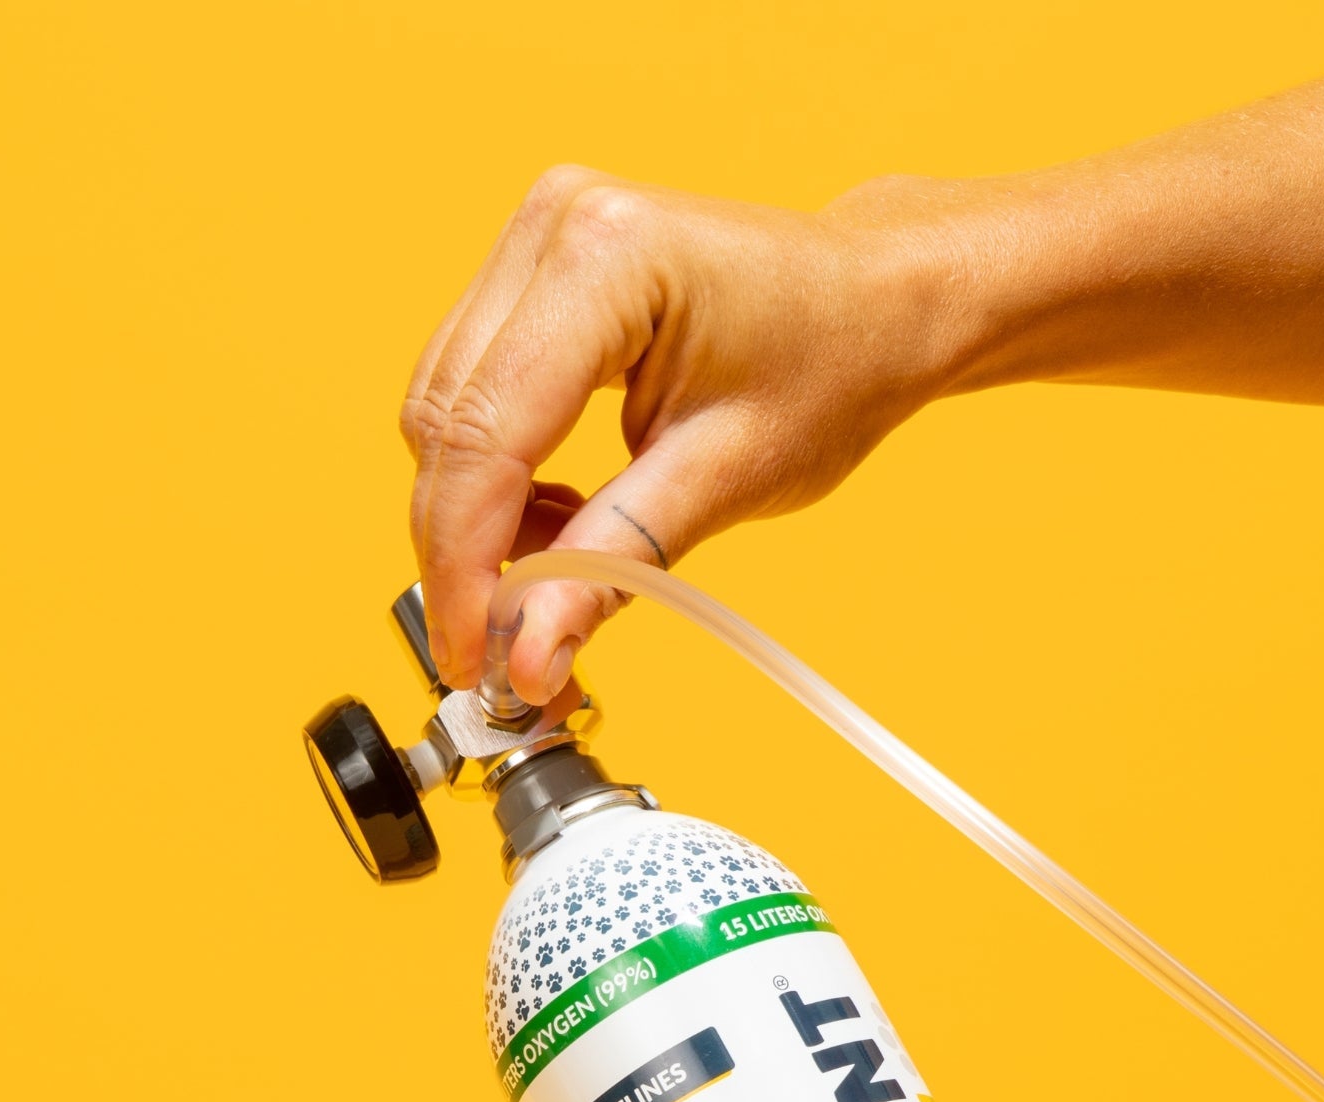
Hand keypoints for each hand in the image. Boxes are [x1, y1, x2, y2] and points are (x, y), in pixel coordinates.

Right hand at [399, 165, 967, 702]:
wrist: (877, 301)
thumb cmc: (832, 365)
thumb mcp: (728, 478)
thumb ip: (612, 565)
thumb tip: (528, 654)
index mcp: (606, 259)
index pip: (487, 433)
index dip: (464, 558)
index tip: (471, 651)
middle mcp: (555, 225)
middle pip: (449, 421)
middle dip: (463, 548)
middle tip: (498, 648)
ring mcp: (537, 235)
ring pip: (446, 410)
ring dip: (477, 513)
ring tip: (553, 576)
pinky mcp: (534, 266)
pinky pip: (473, 388)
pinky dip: (498, 472)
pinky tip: (558, 516)